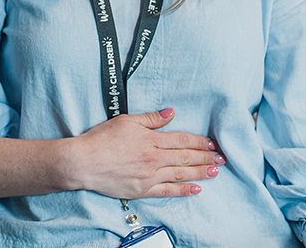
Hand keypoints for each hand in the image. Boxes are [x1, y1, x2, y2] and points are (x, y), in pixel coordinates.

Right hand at [63, 108, 223, 198]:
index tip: (212, 142)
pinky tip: (196, 189)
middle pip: (186, 157)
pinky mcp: (143, 190)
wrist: (84, 162)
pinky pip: (168, 191)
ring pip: (181, 174)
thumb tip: (170, 113)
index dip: (199, 141)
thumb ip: (150, 119)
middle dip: (206, 156)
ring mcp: (149, 176)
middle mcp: (153, 158)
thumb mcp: (125, 121)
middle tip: (222, 157)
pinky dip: (184, 190)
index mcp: (150, 140)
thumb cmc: (101, 139)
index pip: (181, 140)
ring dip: (201, 172)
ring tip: (216, 171)